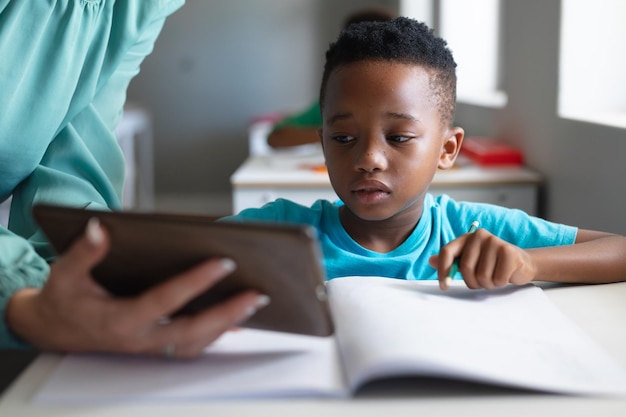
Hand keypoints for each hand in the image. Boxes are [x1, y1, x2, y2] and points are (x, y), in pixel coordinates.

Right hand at [6, 218, 269, 358]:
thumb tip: (100, 227)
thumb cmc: (64, 300)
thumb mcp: (63, 274)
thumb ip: (83, 252)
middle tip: (257, 294)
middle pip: (192, 330)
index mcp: (119, 320)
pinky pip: (193, 345)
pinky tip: (240, 317)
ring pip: (197, 342)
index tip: (225, 262)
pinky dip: (218, 334)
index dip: (195, 282)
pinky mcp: (158, 347)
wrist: (54, 330)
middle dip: (227, 313)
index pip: (164, 300)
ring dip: (228, 325)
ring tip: (256, 302)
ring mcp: (151, 346)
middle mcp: (140, 338)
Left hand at [429, 228, 536, 289]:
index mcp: (466, 238)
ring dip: (488, 284)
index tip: (444, 286)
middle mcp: (479, 236)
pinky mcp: (509, 252)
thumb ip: (451, 261)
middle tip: (481, 281)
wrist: (521, 263)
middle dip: (472, 282)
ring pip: (482, 276)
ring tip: (494, 276)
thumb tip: (431, 261)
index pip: (447, 251)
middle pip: (465, 268)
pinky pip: (497, 279)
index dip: (443, 271)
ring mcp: (495, 241)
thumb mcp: (469, 261)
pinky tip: (505, 275)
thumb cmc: (491, 264)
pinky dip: (500, 283)